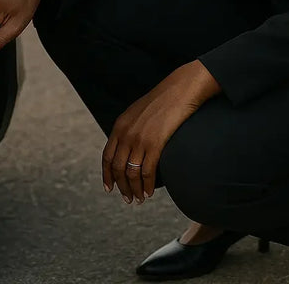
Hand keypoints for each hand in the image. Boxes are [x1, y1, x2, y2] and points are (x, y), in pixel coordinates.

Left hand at [102, 60, 220, 204]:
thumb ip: (130, 127)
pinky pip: (147, 171)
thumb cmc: (164, 100)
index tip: (110, 188)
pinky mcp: (155, 143)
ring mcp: (140, 138)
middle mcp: (126, 133)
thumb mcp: (139, 111)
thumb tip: (129, 146)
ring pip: (131, 173)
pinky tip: (150, 191)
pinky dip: (147, 185)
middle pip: (117, 168)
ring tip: (140, 198)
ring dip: (134, 189)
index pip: (107, 156)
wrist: (181, 88)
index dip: (107, 175)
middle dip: (122, 187)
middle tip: (128, 199)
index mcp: (120, 124)